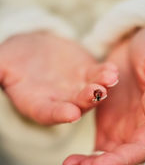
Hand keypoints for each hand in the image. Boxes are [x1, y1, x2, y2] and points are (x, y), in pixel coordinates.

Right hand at [0, 31, 118, 124]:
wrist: (32, 50)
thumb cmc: (12, 61)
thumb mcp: (1, 66)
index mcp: (38, 104)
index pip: (48, 113)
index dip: (58, 114)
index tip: (70, 114)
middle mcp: (60, 101)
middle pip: (75, 105)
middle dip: (86, 100)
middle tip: (95, 94)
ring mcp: (77, 89)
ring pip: (91, 92)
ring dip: (101, 87)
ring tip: (109, 79)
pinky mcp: (88, 74)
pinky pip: (99, 76)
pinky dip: (106, 74)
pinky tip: (113, 70)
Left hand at [63, 27, 144, 164]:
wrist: (140, 42)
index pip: (140, 151)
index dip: (118, 163)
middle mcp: (141, 129)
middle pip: (126, 164)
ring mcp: (125, 128)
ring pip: (110, 160)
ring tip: (68, 164)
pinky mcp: (111, 123)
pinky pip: (99, 148)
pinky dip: (87, 157)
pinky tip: (71, 157)